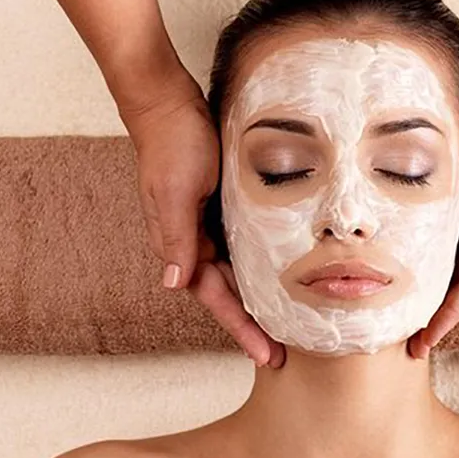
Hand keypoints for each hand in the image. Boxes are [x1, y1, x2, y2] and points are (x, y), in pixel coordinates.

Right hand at [121, 79, 283, 367]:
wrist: (169, 102)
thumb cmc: (172, 143)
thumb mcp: (175, 190)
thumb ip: (176, 237)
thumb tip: (173, 284)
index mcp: (182, 244)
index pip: (216, 298)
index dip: (241, 327)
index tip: (266, 355)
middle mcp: (196, 242)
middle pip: (230, 294)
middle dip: (254, 325)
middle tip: (282, 355)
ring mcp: (211, 226)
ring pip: (240, 275)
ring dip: (260, 300)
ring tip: (289, 326)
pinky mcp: (225, 208)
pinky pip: (246, 248)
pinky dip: (262, 267)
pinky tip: (284, 277)